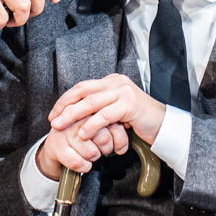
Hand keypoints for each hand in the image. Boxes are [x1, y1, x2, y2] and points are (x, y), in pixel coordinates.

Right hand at [35, 119, 129, 180]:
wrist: (56, 147)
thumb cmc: (81, 136)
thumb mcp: (99, 125)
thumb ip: (113, 122)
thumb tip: (129, 126)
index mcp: (89, 108)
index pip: (113, 123)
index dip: (119, 138)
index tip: (117, 144)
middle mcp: (76, 117)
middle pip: (103, 138)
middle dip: (106, 149)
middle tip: (102, 149)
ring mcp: (64, 131)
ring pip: (91, 152)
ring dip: (94, 158)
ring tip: (90, 153)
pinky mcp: (56, 145)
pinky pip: (77, 161)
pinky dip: (83, 167)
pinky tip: (83, 164)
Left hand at [48, 73, 167, 148]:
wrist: (163, 125)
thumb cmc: (138, 121)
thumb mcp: (115, 111)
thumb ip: (100, 108)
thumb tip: (75, 116)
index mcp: (111, 81)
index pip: (82, 87)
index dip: (65, 100)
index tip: (54, 114)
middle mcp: (116, 82)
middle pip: (83, 91)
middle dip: (65, 106)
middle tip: (53, 120)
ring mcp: (123, 91)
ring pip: (91, 102)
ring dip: (73, 115)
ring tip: (61, 126)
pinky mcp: (130, 104)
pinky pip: (105, 115)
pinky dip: (91, 125)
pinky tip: (83, 133)